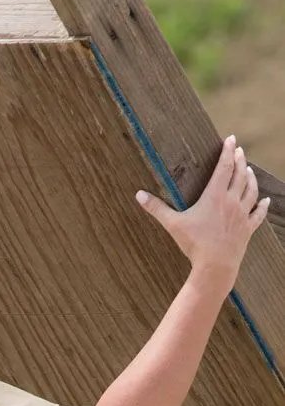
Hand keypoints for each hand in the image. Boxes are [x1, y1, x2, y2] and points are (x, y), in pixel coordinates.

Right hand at [136, 136, 270, 293]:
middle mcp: (232, 201)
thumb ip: (157, 208)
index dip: (228, 151)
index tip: (231, 139)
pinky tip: (266, 200)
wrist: (215, 265)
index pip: (224, 167)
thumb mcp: (173, 224)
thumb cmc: (194, 244)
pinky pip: (258, 214)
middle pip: (240, 175)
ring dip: (251, 178)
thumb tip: (139, 195)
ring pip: (252, 191)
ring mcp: (242, 215)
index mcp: (215, 196)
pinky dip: (263, 206)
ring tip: (249, 170)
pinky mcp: (247, 229)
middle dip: (240, 160)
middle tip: (240, 150)